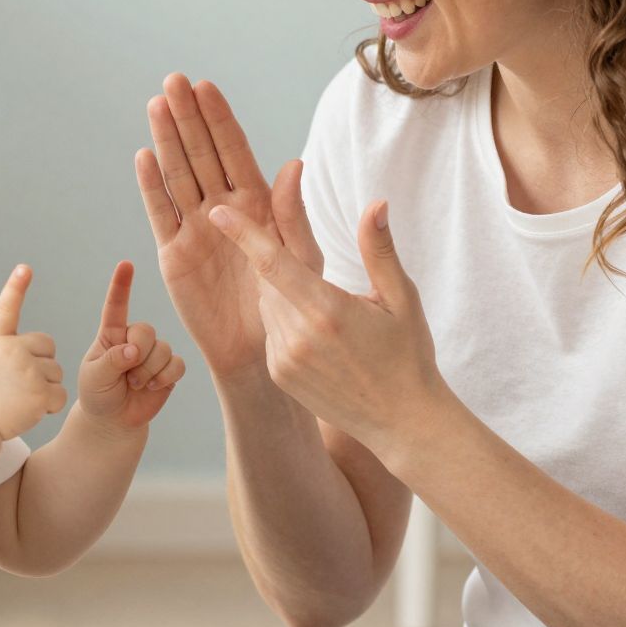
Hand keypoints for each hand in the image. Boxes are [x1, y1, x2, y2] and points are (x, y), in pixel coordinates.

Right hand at [0, 265, 67, 440]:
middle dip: (43, 364)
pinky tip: (30, 412)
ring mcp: (27, 370)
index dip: (15, 288)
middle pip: (48, 348)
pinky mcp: (39, 392)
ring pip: (56, 373)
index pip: (6, 310)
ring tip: (20, 401)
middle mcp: (12, 350)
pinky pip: (59, 395)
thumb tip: (24, 348)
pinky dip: (50, 407)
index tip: (25, 268)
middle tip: (22, 386)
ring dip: (46, 389)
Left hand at [76, 260, 184, 429]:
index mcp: (110, 334)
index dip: (121, 285)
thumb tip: (134, 351)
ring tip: (134, 385)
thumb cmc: (98, 395)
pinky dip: (164, 378)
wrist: (114, 420)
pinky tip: (152, 387)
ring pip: (162, 349)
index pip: (116, 307)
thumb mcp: (94, 377)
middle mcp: (134, 338)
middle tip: (126, 376)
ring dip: (148, 373)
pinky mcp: (169, 368)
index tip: (126, 265)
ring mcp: (153, 352)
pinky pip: (177, 364)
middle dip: (137, 354)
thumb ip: (111, 361)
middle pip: (146, 331)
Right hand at [137, 75, 317, 381]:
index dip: (219, 120)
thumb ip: (293, 213)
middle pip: (201, 154)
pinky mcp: (175, 254)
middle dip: (188, 118)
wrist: (262, 352)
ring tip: (156, 106)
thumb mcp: (301, 258)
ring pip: (179, 175)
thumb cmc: (291, 305)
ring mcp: (196, 229)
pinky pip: (161, 214)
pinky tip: (144, 157)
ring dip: (166, 141)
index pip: (234, 152)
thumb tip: (293, 164)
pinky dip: (152, 186)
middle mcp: (223, 209)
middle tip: (173, 81)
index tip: (205, 86)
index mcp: (257, 203)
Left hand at [207, 175, 445, 459]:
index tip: (217, 212)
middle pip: (269, 280)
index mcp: (327, 310)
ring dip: (285, 294)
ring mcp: (284, 359)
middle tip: (312, 264)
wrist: (402, 422)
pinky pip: (271, 331)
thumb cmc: (408, 356)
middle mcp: (298, 335)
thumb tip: (375, 204)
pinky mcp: (280, 374)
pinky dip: (286, 320)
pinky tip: (319, 334)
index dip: (243, 234)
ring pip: (268, 304)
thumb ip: (379, 250)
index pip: (273, 262)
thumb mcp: (402, 299)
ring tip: (328, 314)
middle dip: (281, 263)